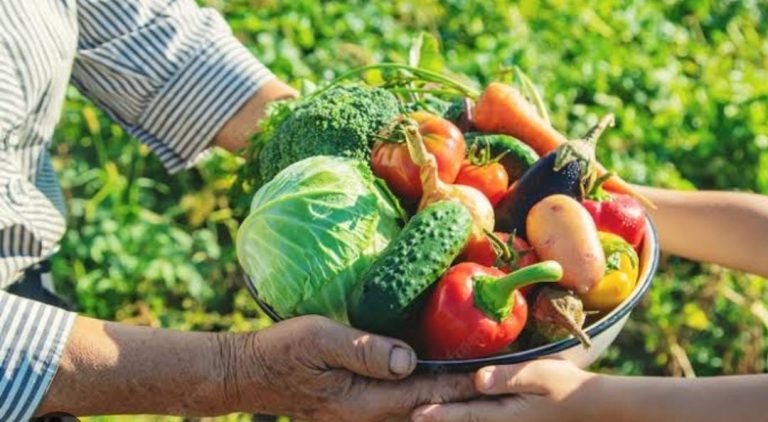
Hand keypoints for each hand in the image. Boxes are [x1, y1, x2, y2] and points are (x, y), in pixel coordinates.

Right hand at [228, 315, 476, 420]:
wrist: (251, 372)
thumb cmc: (284, 352)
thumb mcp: (320, 341)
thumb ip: (364, 350)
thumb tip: (408, 359)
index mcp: (365, 400)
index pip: (426, 393)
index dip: (461, 385)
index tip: (493, 377)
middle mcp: (369, 413)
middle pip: (427, 407)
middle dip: (463, 397)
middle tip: (499, 385)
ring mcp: (362, 413)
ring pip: (415, 408)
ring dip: (446, 397)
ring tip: (478, 386)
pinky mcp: (356, 405)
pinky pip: (399, 403)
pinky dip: (423, 394)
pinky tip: (436, 383)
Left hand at [411, 359, 597, 421]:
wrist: (591, 406)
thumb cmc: (567, 386)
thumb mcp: (541, 375)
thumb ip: (509, 377)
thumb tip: (478, 379)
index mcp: (506, 415)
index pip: (466, 415)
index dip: (440, 415)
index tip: (416, 414)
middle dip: (439, 420)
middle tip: (409, 415)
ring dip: (451, 419)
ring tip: (423, 415)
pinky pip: (481, 419)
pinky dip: (465, 416)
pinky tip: (454, 411)